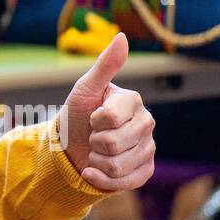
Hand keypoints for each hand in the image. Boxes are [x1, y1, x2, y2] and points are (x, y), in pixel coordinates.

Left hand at [60, 33, 154, 190]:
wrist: (70, 146)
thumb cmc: (77, 114)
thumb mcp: (85, 88)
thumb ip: (104, 65)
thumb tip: (122, 37)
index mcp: (133, 101)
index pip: (110, 118)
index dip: (94, 121)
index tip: (92, 116)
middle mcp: (146, 124)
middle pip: (114, 144)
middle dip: (93, 142)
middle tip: (92, 135)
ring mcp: (148, 149)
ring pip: (118, 165)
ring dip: (96, 161)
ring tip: (96, 151)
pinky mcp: (144, 171)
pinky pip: (125, 182)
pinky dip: (101, 178)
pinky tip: (94, 170)